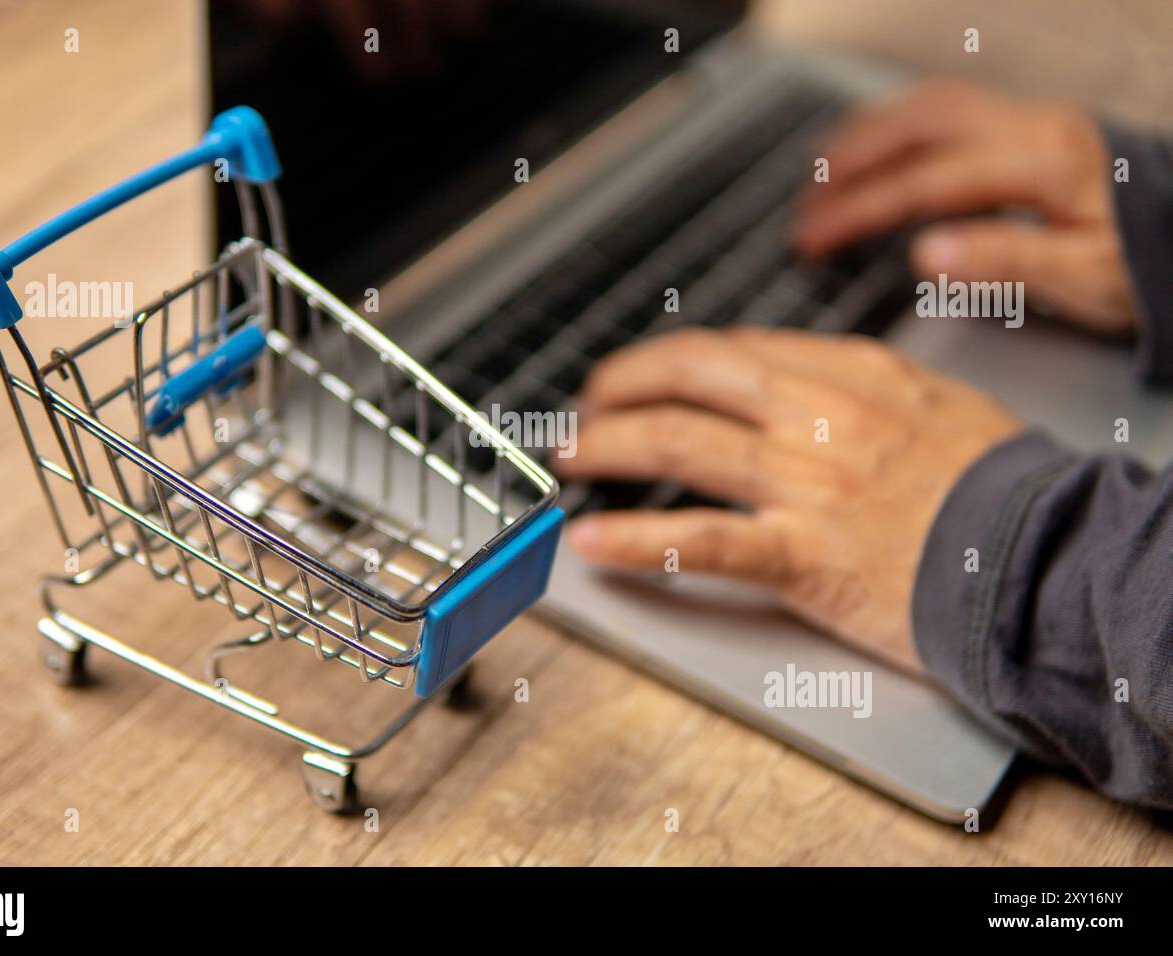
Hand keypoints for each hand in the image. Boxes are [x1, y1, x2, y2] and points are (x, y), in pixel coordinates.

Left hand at [553, 327, 1021, 674]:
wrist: (1048, 561)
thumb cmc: (1001, 493)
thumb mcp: (937, 408)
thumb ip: (863, 391)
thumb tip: (801, 385)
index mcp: (853, 376)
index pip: (734, 351)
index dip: (668, 360)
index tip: (638, 374)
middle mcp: (820, 416)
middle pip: (692, 379)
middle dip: (622, 386)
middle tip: (584, 406)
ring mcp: (808, 482)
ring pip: (680, 444)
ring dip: (608, 446)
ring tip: (568, 455)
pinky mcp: (804, 553)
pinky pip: (700, 541)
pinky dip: (636, 541)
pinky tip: (593, 540)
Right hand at [795, 80, 1137, 334]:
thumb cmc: (1144, 261)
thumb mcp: (1081, 277)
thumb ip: (1000, 262)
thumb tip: (923, 255)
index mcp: (1041, 162)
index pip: (925, 181)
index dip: (861, 209)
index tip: (814, 237)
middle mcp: (1031, 127)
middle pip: (917, 126)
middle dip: (851, 164)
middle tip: (805, 206)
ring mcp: (1030, 120)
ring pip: (930, 106)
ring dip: (868, 134)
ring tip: (821, 171)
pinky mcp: (1029, 127)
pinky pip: (949, 106)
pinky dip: (899, 123)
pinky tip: (878, 145)